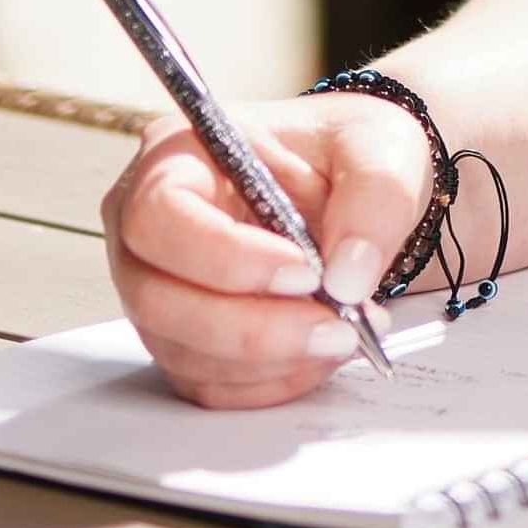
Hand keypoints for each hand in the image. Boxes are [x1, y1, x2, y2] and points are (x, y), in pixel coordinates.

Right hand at [101, 91, 433, 409]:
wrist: (350, 195)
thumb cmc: (343, 154)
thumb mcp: (379, 144)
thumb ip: (376, 196)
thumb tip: (348, 276)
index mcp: (176, 156)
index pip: (160, 216)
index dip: (226, 256)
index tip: (307, 273)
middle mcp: (147, 228)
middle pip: (157, 298)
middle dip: (252, 328)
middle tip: (337, 327)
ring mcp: (156, 289)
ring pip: (183, 352)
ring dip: (272, 358)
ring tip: (345, 332)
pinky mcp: (180, 340)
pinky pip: (209, 383)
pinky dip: (271, 380)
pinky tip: (320, 353)